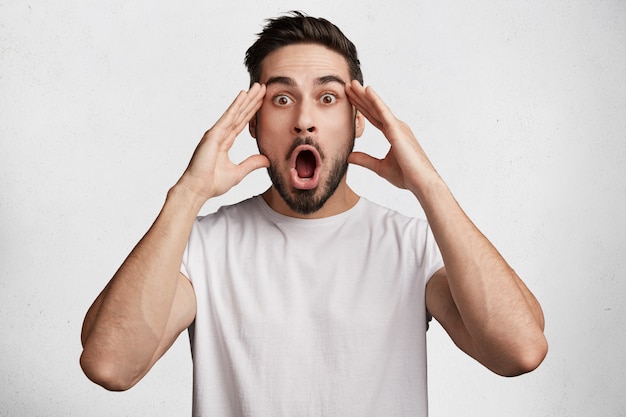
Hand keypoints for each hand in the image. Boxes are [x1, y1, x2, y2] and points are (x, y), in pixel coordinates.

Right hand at [178, 83, 268, 200]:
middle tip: (262, 87)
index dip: (252, 111)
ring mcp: (216, 133)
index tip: (262, 100)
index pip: (242, 122)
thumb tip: (266, 159)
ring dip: (247, 99)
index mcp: (225, 142)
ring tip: (257, 87)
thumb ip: (252, 163)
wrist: (198, 189)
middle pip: (240, 114)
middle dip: (251, 100)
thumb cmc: (213, 183)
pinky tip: (243, 95)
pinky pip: (228, 117)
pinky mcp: (213, 135)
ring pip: (235, 112)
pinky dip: (236, 105)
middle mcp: (221, 134)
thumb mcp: (238, 172)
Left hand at [345, 80, 437, 194]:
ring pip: (377, 107)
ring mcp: (398, 127)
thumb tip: (349, 156)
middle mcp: (396, 127)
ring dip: (364, 94)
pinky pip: (384, 113)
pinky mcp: (397, 130)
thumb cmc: (407, 175)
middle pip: (374, 109)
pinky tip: (367, 90)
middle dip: (361, 97)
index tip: (351, 97)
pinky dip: (375, 100)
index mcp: (393, 134)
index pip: (373, 117)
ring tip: (352, 84)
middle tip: (348, 85)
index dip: (362, 107)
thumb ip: (365, 160)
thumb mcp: (380, 167)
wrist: (422, 182)